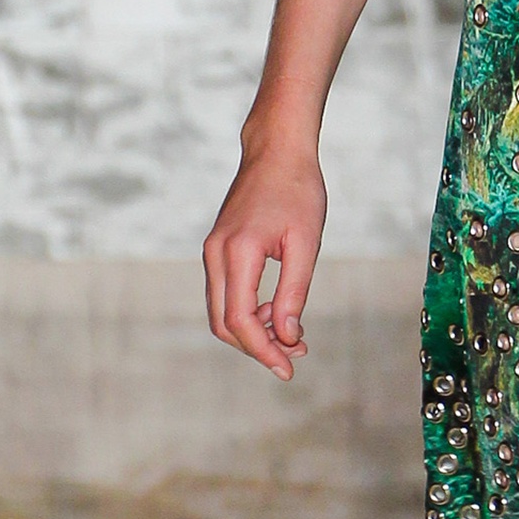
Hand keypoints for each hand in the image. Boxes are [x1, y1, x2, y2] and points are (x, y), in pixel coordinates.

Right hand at [203, 143, 325, 380]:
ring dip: (253, 332)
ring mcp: (213, 251)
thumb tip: (288, 336)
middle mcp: (216, 254)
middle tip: (296, 355)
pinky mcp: (218, 249)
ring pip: (222, 311)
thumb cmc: (298, 191)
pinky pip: (226, 294)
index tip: (289, 367)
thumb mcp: (306, 243)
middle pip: (224, 324)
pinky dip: (248, 312)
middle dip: (258, 347)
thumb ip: (295, 292)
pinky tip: (278, 313)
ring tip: (293, 336)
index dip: (263, 351)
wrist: (277, 151)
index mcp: (238, 252)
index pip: (240, 320)